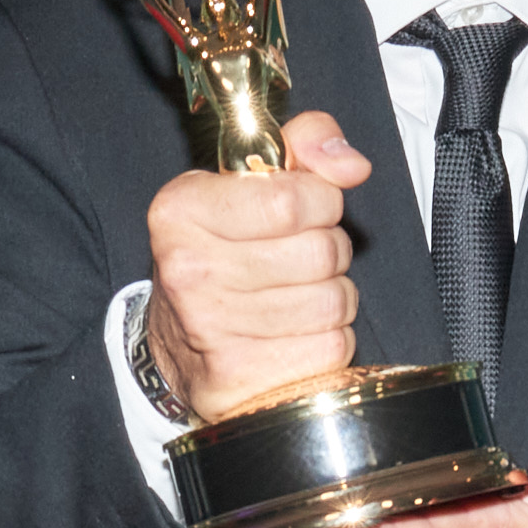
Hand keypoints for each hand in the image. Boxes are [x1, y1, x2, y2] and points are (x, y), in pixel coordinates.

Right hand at [144, 107, 367, 422]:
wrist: (175, 345)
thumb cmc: (218, 255)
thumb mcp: (243, 184)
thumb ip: (302, 148)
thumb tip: (351, 164)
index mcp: (182, 211)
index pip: (293, 199)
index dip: (321, 201)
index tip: (305, 209)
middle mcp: (188, 271)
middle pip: (322, 251)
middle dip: (330, 251)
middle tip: (301, 258)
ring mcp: (211, 330)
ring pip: (334, 301)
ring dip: (333, 297)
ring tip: (299, 295)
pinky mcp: (240, 379)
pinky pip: (332, 348)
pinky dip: (329, 340)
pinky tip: (296, 333)